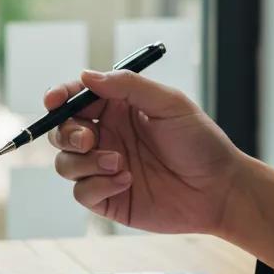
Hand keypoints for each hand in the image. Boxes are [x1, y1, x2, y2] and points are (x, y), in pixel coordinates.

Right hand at [45, 69, 246, 234]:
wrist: (219, 189)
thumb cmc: (200, 142)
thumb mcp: (169, 104)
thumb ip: (128, 86)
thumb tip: (85, 75)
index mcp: (117, 109)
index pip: (75, 99)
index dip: (59, 98)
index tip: (54, 101)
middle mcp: (107, 137)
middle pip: (61, 132)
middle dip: (66, 134)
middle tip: (89, 139)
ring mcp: (104, 169)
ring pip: (65, 163)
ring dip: (85, 162)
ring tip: (121, 163)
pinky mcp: (108, 198)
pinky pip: (82, 192)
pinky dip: (98, 186)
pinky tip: (127, 181)